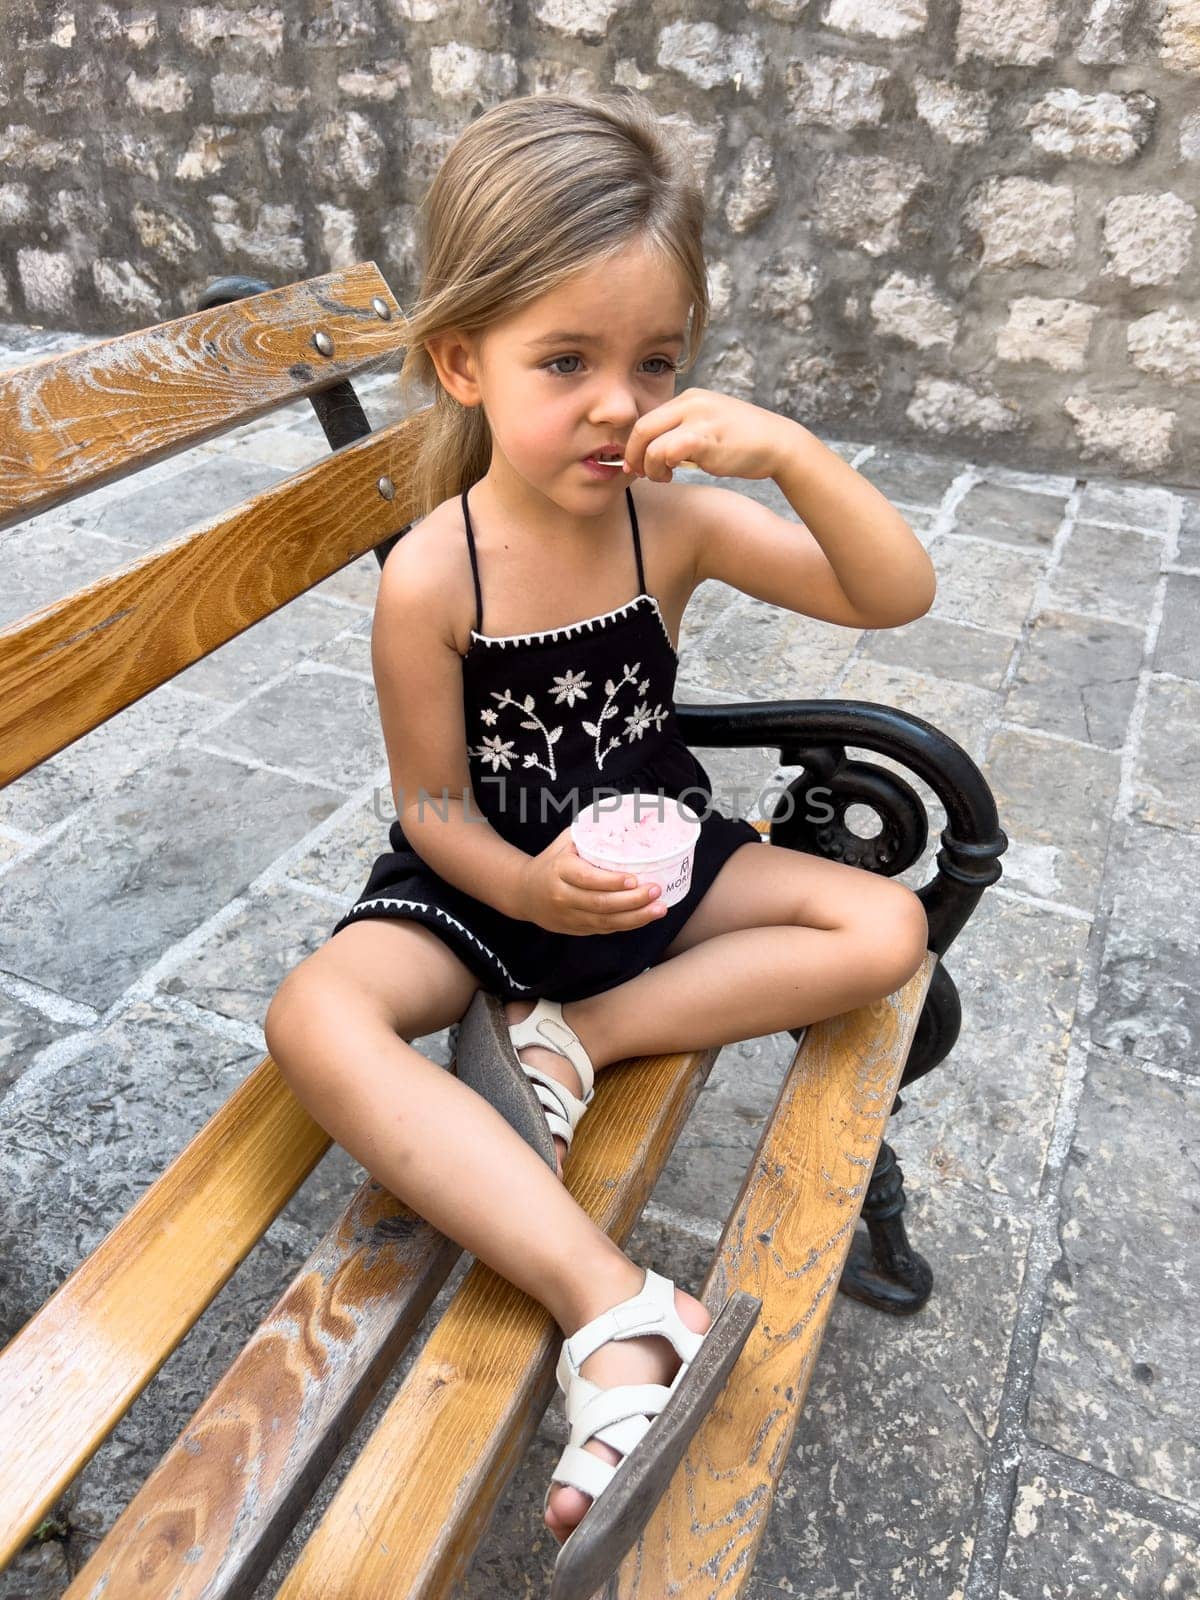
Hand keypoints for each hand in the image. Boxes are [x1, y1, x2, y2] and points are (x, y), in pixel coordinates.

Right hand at [517, 823, 670, 935]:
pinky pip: (605, 929)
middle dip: (632, 900)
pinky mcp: (576, 930)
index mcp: (560, 870)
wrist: (523, 893)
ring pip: (606, 921)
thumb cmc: (552, 861)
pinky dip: (628, 924)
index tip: (634, 878)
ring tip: (660, 908)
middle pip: (601, 903)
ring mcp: (570, 916)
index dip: (611, 882)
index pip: (587, 878)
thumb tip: (625, 817)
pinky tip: (646, 916)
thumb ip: (590, 833)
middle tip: (656, 890)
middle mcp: (563, 896)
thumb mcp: (565, 842)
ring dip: (636, 917)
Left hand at [621, 389, 796, 482]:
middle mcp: (691, 403)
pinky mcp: (708, 438)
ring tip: (663, 477)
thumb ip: (683, 431)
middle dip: (634, 456)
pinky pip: (670, 450)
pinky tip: (674, 473)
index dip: (634, 445)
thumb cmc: (743, 440)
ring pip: (652, 444)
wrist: (778, 442)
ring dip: (649, 467)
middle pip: (642, 428)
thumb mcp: (709, 424)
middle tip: (638, 473)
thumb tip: (655, 451)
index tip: (635, 464)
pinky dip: (664, 465)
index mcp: (689, 398)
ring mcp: (700, 419)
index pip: (647, 419)